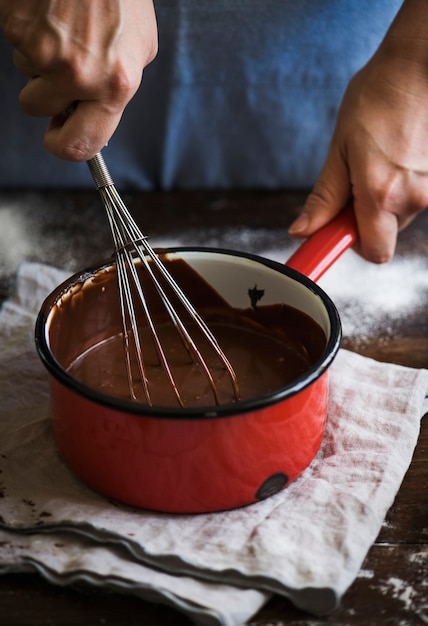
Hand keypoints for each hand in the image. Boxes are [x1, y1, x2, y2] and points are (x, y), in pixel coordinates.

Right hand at [0, 0, 157, 159]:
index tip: (58, 138)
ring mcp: (41, 49)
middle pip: (36, 108)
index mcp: (114, 86)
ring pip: (25, 71)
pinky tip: (49, 10)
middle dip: (43, 94)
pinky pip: (14, 40)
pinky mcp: (15, 24)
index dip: (64, 147)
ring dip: (38, 56)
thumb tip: (93, 114)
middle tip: (59, 68)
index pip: (80, 145)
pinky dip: (27, 28)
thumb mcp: (139, 50)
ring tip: (64, 25)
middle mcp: (76, 74)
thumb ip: (116, 88)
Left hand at [288, 0, 427, 262]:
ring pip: (401, 214)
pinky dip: (402, 185)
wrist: (418, 66)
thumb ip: (324, 198)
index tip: (337, 234)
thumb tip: (303, 231)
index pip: (374, 253)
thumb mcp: (340, 150)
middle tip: (356, 181)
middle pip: (386, 233)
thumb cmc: (377, 98)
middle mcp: (414, 197)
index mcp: (382, 195)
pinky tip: (396, 155)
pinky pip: (415, 195)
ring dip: (385, 198)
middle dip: (367, 217)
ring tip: (378, 158)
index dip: (353, 245)